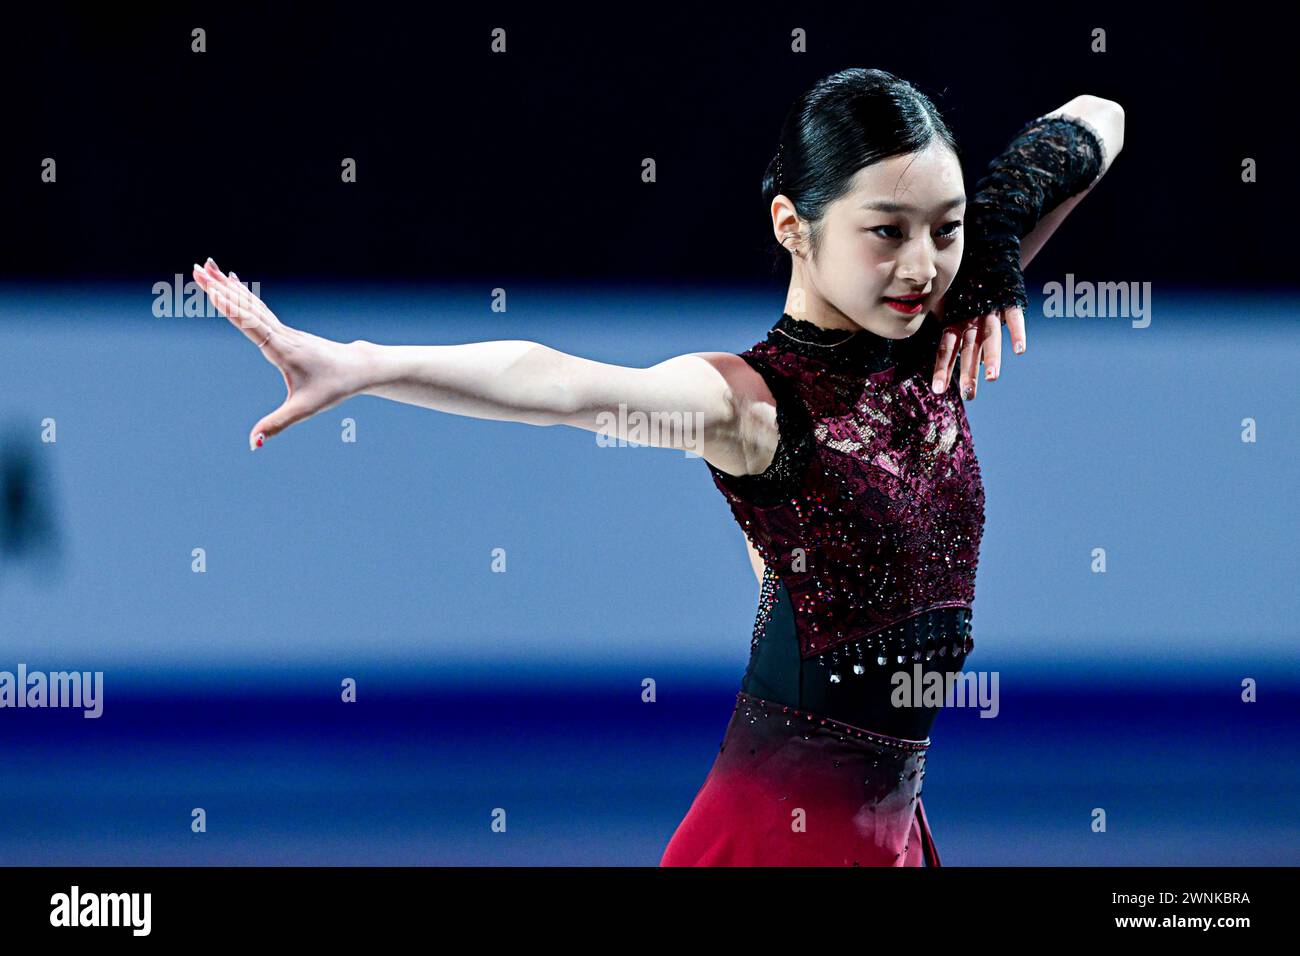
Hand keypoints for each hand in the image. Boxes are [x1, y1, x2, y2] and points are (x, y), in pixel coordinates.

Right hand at [191, 257, 371, 448]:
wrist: (359, 368)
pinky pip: (259, 308)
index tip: (211, 288)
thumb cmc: (334, 387)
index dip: (229, 306)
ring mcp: (284, 330)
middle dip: (221, 288)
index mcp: (281, 349)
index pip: (250, 323)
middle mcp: (281, 334)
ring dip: (228, 286)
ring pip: (252, 303)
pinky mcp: (286, 332)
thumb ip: (277, 424)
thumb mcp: (305, 409)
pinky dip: (243, 294)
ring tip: (208, 267)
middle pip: (246, 306)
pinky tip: (234, 283)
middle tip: (198, 268)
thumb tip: (253, 443)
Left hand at [929, 293, 1026, 399]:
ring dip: (992, 357)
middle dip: (968, 371)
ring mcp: (991, 309)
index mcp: (954, 320)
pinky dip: (1018, 332)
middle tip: (967, 394)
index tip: (937, 390)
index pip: (946, 348)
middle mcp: (971, 317)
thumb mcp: (948, 302)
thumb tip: (945, 349)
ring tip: (992, 378)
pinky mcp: (1009, 299)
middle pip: (969, 348)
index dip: (942, 368)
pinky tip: (1019, 350)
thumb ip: (947, 326)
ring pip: (990, 336)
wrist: (983, 250)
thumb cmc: (962, 284)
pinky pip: (1014, 317)